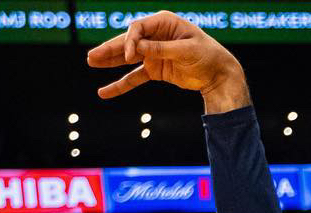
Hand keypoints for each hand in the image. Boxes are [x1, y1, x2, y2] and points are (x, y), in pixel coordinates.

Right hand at [88, 12, 249, 108]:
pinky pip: (134, 77)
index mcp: (163, 23)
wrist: (219, 73)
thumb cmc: (207, 55)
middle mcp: (155, 35)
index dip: (130, 41)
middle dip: (110, 49)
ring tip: (91, 62)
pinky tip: (105, 91)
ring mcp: (153, 53)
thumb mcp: (186, 51)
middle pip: (128, 41)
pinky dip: (121, 84)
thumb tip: (138, 49)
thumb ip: (162, 49)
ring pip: (127, 58)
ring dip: (110, 61)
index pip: (138, 28)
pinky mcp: (155, 70)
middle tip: (92, 56)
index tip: (130, 56)